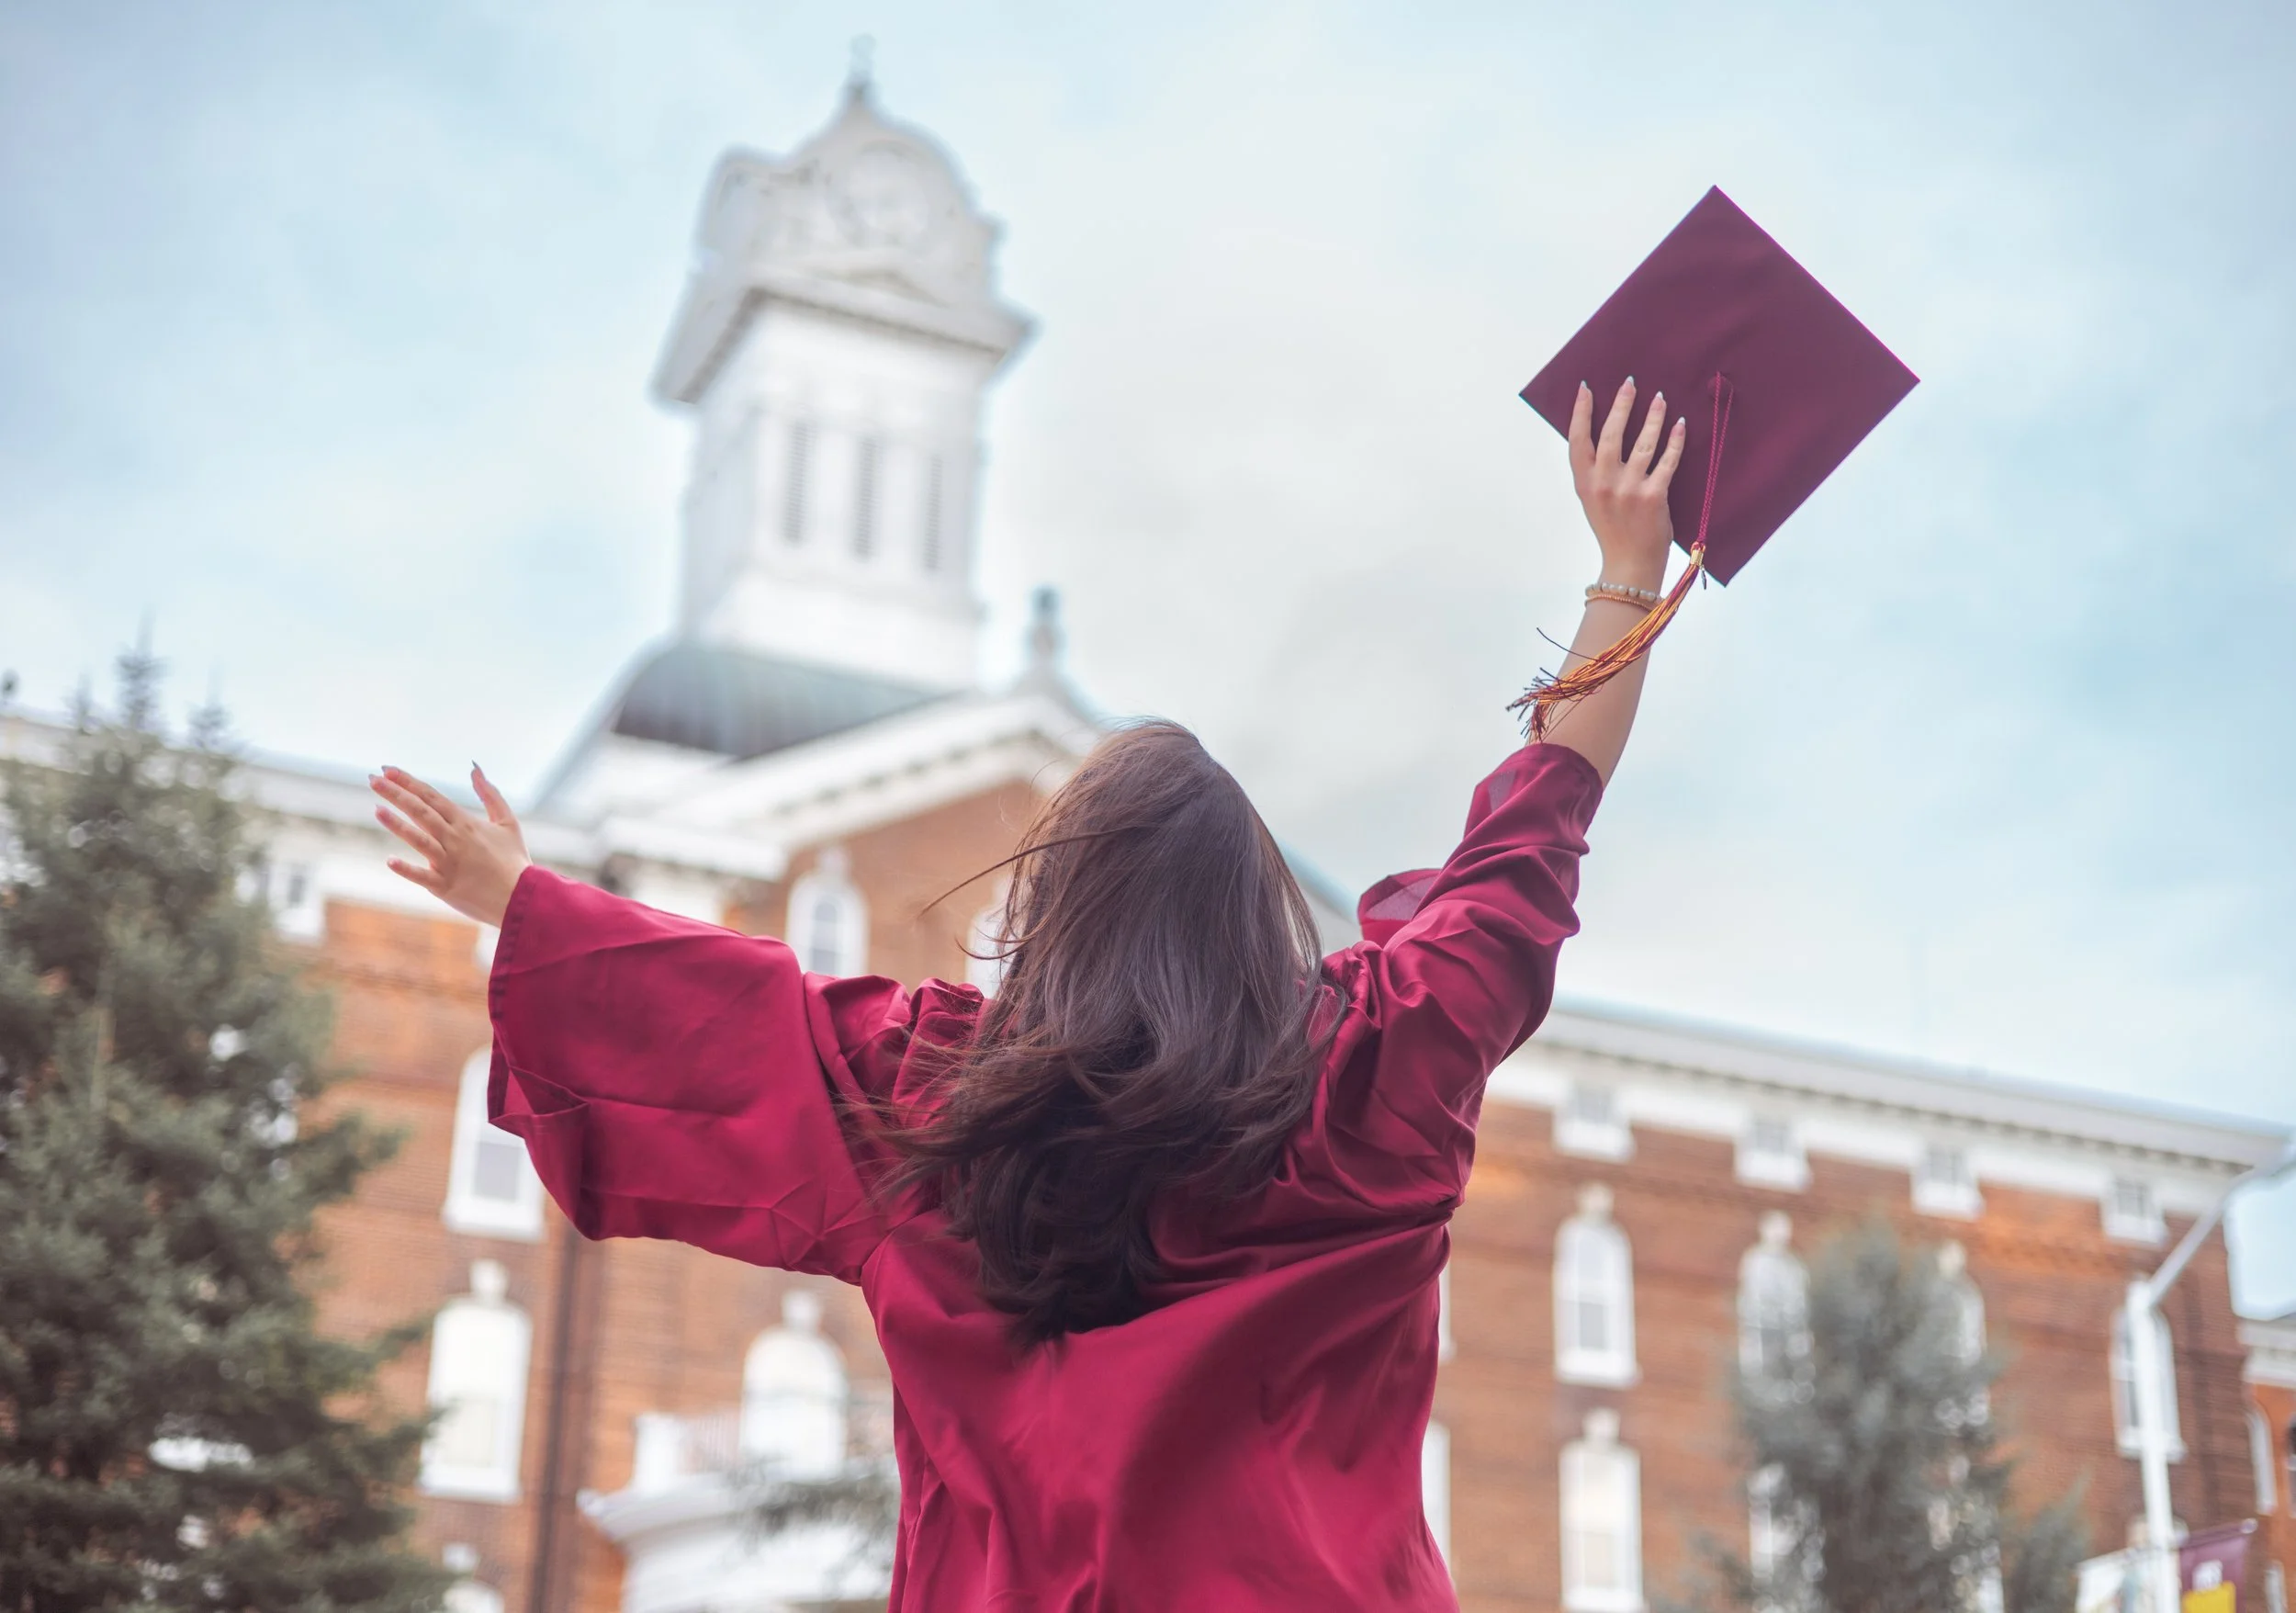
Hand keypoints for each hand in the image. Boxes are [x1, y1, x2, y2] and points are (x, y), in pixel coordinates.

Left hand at [370, 764, 529, 928]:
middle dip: (396, 794)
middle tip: (373, 779)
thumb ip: (490, 794)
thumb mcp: (508, 822)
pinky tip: (390, 860)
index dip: (409, 782)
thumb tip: (474, 769)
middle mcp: (456, 840)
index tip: (387, 769)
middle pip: (421, 812)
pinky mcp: (446, 887)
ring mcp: (449, 863)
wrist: (523, 898)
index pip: (432, 797)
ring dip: (397, 824)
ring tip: (376, 809)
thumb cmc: (514, 860)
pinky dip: (407, 869)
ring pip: (420, 839)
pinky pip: (423, 877)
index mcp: (467, 823)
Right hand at [1569, 378, 1686, 591]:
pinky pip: (1666, 461)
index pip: (1578, 440)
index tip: (1586, 388)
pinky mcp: (1654, 496)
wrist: (1630, 564)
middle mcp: (1604, 483)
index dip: (1581, 412)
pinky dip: (1674, 441)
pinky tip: (1679, 425)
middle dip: (1621, 405)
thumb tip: (1603, 435)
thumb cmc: (1613, 530)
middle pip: (1611, 434)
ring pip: (1642, 443)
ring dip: (1653, 417)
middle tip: (1631, 383)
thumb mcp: (1593, 500)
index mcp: (1585, 483)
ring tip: (1660, 398)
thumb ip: (1594, 471)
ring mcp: (1629, 490)